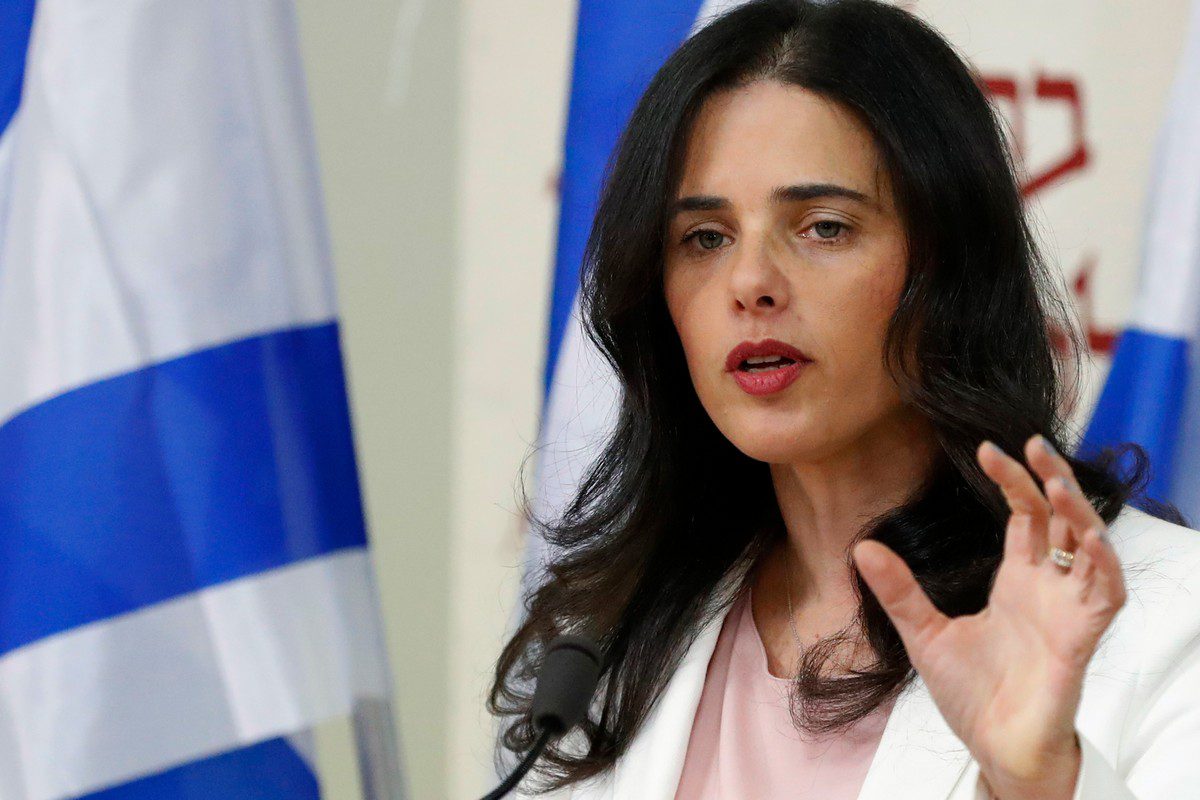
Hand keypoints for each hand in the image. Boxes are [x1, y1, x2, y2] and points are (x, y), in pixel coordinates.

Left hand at [851, 435, 1126, 799]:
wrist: (993, 746)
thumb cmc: (971, 693)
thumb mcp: (924, 633)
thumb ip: (900, 591)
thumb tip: (862, 546)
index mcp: (1017, 579)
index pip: (1025, 514)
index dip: (1013, 480)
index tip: (988, 449)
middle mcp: (1048, 586)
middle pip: (1061, 518)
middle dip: (1052, 478)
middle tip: (1032, 443)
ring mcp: (1068, 610)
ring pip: (1090, 547)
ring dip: (1080, 513)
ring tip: (1058, 483)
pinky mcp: (1082, 638)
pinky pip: (1106, 594)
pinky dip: (1103, 566)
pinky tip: (1090, 540)